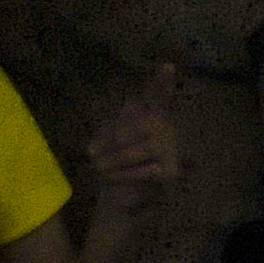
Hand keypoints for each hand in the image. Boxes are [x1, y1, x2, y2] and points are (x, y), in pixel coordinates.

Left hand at [85, 67, 181, 211]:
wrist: (117, 196)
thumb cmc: (112, 163)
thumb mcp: (110, 137)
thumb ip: (118, 121)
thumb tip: (132, 105)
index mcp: (152, 117)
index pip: (159, 97)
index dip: (163, 83)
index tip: (167, 66)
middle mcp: (166, 130)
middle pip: (137, 126)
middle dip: (112, 140)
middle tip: (92, 153)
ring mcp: (171, 152)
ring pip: (138, 150)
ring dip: (113, 160)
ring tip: (98, 167)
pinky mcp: (170, 173)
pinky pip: (144, 170)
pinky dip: (123, 175)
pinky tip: (111, 178)